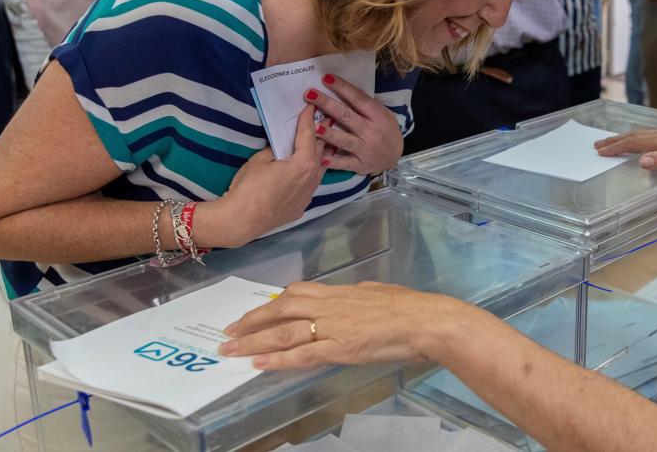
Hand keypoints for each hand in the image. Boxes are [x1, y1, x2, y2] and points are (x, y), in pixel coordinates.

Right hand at [201, 105, 325, 247]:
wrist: (241, 220)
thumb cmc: (249, 187)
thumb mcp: (260, 159)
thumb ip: (276, 150)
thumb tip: (282, 148)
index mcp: (304, 164)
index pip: (308, 136)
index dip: (309, 120)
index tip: (312, 107)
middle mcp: (312, 180)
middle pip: (320, 152)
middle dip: (321, 135)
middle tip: (324, 119)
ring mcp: (308, 196)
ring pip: (319, 171)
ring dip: (320, 156)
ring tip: (321, 143)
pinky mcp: (300, 208)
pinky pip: (310, 187)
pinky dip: (310, 175)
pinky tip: (306, 172)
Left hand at [220, 281, 475, 368]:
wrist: (427, 321)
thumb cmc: (412, 308)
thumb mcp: (379, 293)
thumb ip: (360, 296)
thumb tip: (353, 296)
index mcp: (341, 292)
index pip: (298, 294)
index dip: (272, 304)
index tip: (256, 312)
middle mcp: (331, 306)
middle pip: (282, 309)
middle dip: (253, 321)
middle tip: (229, 331)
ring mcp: (333, 326)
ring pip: (284, 332)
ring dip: (253, 340)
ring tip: (231, 349)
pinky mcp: (340, 347)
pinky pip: (301, 354)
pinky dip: (277, 359)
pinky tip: (258, 364)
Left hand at [309, 74, 402, 174]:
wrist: (395, 156)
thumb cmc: (384, 130)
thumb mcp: (382, 114)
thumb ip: (365, 106)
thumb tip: (342, 90)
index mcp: (378, 116)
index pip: (358, 99)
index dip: (343, 88)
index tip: (326, 78)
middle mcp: (372, 132)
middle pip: (347, 116)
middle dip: (327, 105)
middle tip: (310, 95)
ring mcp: (366, 149)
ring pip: (344, 140)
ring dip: (329, 134)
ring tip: (314, 127)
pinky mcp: (361, 165)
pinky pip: (345, 163)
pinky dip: (334, 162)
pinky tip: (322, 159)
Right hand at [594, 124, 656, 169]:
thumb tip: (641, 161)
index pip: (635, 143)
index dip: (617, 147)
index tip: (600, 152)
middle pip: (635, 136)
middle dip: (615, 141)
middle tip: (597, 145)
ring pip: (642, 134)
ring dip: (625, 138)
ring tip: (612, 141)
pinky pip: (651, 135)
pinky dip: (638, 138)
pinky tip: (641, 141)